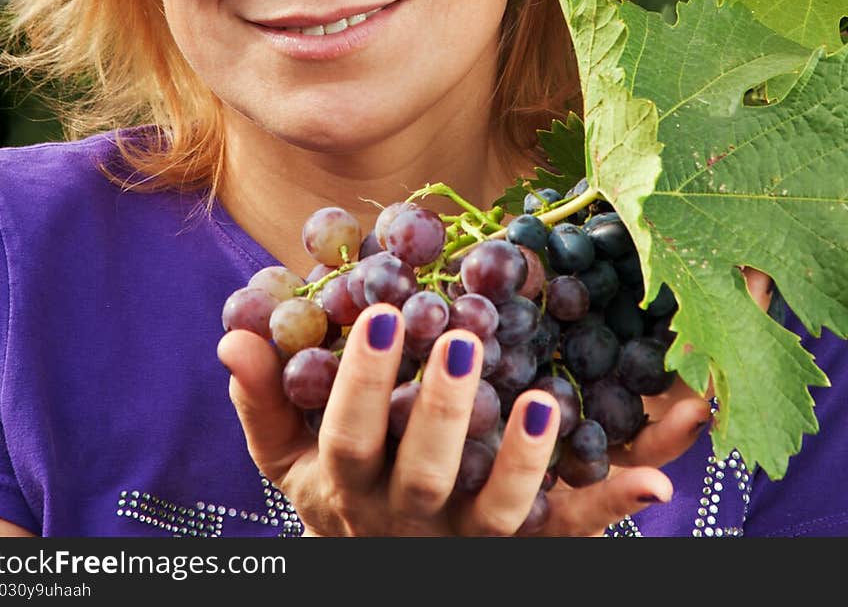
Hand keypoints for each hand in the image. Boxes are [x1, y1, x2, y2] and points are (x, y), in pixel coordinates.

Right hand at [217, 302, 711, 537]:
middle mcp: (409, 519)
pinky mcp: (521, 548)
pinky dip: (611, 507)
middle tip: (460, 340)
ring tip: (542, 400)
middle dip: (442, 412)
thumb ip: (262, 399)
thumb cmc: (333, 493)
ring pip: (498, 513)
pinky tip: (654, 480)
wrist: (377, 568)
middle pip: (425, 477)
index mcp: (349, 488)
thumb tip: (231, 336)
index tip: (381, 318)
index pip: (348, 439)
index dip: (362, 385)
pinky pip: (567, 534)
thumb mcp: (285, 458)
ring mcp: (468, 540)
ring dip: (524, 463)